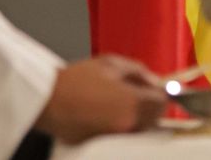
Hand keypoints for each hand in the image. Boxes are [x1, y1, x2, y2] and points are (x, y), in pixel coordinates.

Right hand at [36, 55, 166, 143]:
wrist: (48, 99)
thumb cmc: (74, 80)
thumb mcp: (110, 64)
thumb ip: (138, 72)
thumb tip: (153, 80)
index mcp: (132, 102)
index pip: (162, 102)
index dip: (160, 93)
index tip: (156, 89)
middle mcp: (128, 123)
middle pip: (154, 118)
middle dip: (149, 105)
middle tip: (137, 93)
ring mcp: (116, 137)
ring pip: (139, 128)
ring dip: (136, 116)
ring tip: (117, 102)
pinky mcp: (104, 145)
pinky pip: (122, 134)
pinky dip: (121, 125)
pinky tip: (106, 112)